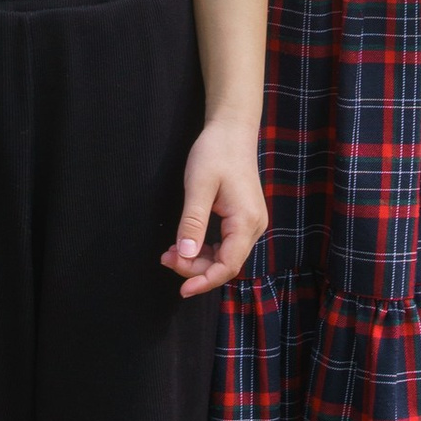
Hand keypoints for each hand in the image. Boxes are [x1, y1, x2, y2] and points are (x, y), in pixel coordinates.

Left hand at [165, 114, 266, 295]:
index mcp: (246, 221)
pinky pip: (225, 244)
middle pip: (226, 264)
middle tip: (166, 258)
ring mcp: (250, 223)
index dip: (205, 281)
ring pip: (225, 256)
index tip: (182, 289)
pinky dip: (204, 249)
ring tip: (171, 252)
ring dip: (198, 259)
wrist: (232, 131)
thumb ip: (192, 223)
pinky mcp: (243, 219)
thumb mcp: (199, 187)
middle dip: (195, 268)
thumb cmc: (216, 153)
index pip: (228, 265)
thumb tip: (185, 255)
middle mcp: (254, 227)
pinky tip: (185, 243)